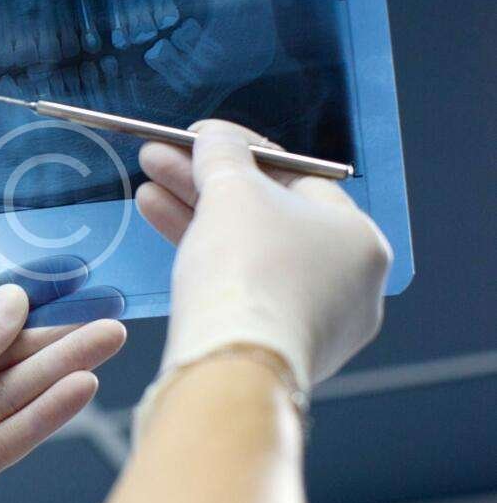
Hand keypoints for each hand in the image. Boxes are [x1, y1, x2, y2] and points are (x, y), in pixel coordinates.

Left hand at [0, 256, 125, 502]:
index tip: (65, 288)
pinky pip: (7, 439)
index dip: (21, 308)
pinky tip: (78, 390)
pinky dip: (43, 416)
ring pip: (9, 398)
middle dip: (53, 339)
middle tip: (105, 319)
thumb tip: (11, 299)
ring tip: (106, 344)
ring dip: (59, 372)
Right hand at [135, 120, 391, 394]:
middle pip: (266, 215)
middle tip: (159, 160)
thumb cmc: (248, 266)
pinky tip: (162, 226)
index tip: (197, 139)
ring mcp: (314, 319)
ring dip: (194, 216)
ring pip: (248, 252)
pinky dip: (205, 257)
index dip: (240, 151)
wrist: (232, 366)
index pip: (294, 177)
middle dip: (205, 184)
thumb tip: (214, 137)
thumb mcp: (232, 192)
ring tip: (146, 191)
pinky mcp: (277, 346)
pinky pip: (242, 287)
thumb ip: (222, 155)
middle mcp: (347, 280)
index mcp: (357, 236)